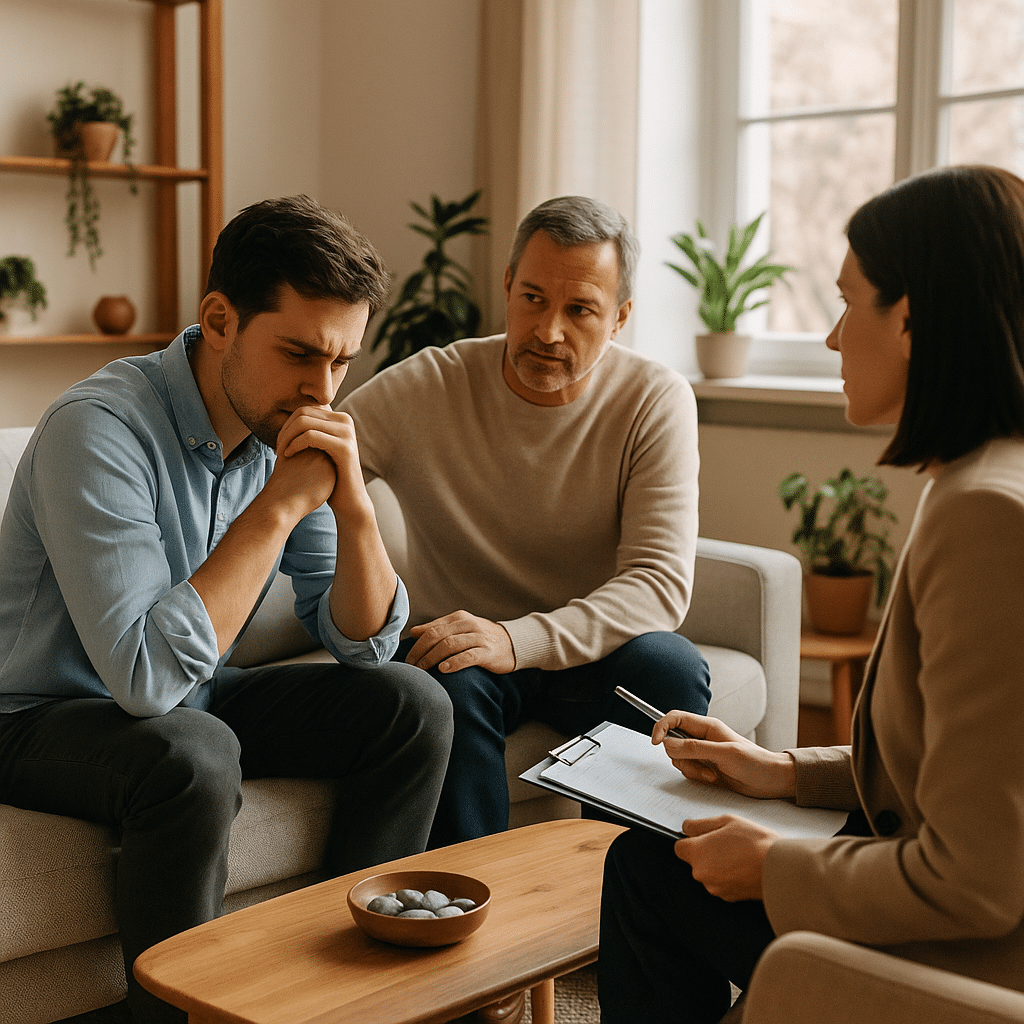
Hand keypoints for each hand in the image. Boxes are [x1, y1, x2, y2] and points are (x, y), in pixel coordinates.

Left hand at [276, 406, 373, 523]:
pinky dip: (294, 444)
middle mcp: (346, 421)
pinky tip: (288, 456)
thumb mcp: (320, 449)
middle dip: (285, 429)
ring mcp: (347, 433)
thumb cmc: (330, 477)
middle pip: (303, 412)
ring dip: (287, 437)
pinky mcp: (344, 447)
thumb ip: (310, 431)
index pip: (304, 409)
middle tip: (279, 449)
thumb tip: (287, 419)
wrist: (349, 501)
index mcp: (340, 419)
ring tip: (282, 453)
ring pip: (304, 422)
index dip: (287, 424)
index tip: (280, 443)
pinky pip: (310, 436)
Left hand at [405, 611, 515, 673]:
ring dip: (432, 658)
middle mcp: (468, 625)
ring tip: (422, 670)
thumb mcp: (460, 628)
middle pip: (438, 636)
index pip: (432, 629)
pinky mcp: (488, 652)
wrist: (514, 643)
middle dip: (421, 652)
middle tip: (411, 667)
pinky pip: (468, 656)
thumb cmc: (482, 638)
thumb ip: (438, 628)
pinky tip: (443, 670)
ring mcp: (479, 638)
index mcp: (459, 618)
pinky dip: (454, 662)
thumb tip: (414, 632)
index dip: (417, 645)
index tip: (407, 660)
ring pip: (450, 645)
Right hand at [653, 711, 796, 799]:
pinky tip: (713, 778)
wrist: (771, 781)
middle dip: (681, 757)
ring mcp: (703, 753)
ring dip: (691, 769)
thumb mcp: (725, 754)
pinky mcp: (705, 767)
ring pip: (679, 758)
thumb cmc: (756, 763)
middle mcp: (703, 738)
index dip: (662, 727)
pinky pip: (688, 770)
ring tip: (712, 774)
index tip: (656, 742)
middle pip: (673, 741)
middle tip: (699, 765)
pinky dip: (696, 777)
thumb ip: (695, 748)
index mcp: (708, 727)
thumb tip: (668, 744)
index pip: (675, 718)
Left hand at [674, 815, 777, 901]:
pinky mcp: (729, 897)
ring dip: (719, 864)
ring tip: (739, 854)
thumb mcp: (726, 821)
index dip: (690, 840)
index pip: (679, 848)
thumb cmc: (755, 843)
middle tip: (727, 842)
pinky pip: (722, 883)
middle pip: (695, 861)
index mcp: (698, 853)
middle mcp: (702, 874)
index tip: (701, 837)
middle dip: (707, 852)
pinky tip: (743, 866)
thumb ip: (701, 824)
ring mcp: (716, 888)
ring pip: (709, 872)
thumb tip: (687, 827)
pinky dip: (729, 876)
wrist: (779, 868)